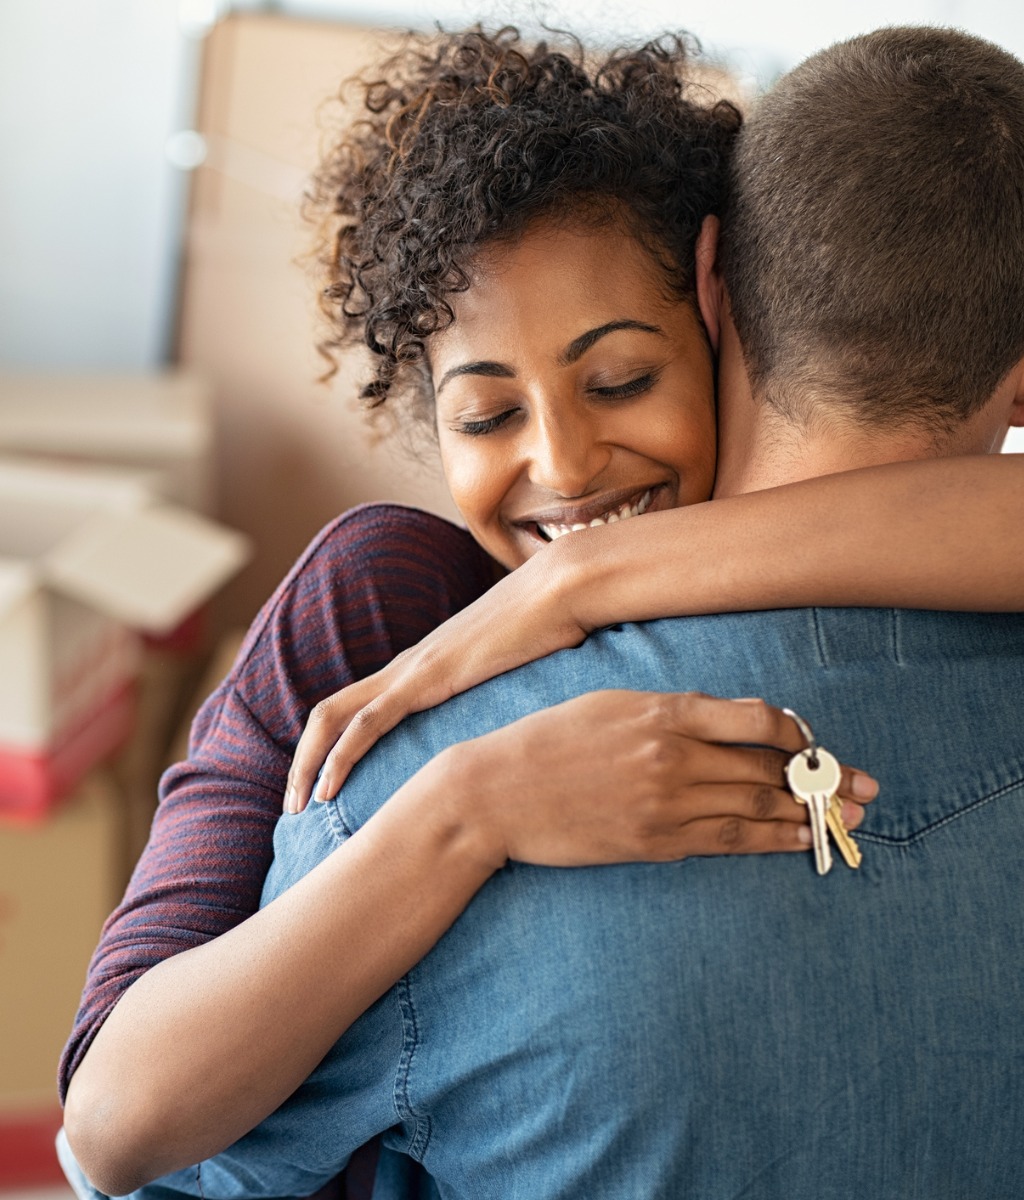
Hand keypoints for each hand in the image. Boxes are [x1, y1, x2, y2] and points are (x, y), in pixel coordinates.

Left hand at [286, 550, 586, 812]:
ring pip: (333, 717)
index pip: (357, 708)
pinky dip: (340, 756)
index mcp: (423, 667)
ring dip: (307, 764)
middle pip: (329, 712)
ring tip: (295, 807)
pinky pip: (367, 722)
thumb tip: (518, 727)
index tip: (324, 789)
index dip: (331, 746)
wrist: (561, 590)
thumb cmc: (551, 629)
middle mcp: (406, 667)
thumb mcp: (518, 674)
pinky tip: (327, 789)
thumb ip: (502, 696)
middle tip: (292, 806)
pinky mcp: (426, 679)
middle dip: (302, 760)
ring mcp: (412, 670)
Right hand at [433, 691, 877, 868]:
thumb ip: (669, 710)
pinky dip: (769, 841)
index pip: (757, 719)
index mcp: (662, 712)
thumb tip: (724, 721)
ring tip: (847, 818)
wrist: (496, 793)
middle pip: (769, 767)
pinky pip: (727, 842)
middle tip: (865, 787)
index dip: (797, 733)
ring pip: (757, 808)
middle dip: (823, 778)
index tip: (813, 742)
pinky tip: (798, 842)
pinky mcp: (654, 842)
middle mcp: (673, 755)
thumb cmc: (548, 740)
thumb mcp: (609, 704)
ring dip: (809, 814)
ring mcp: (665, 803)